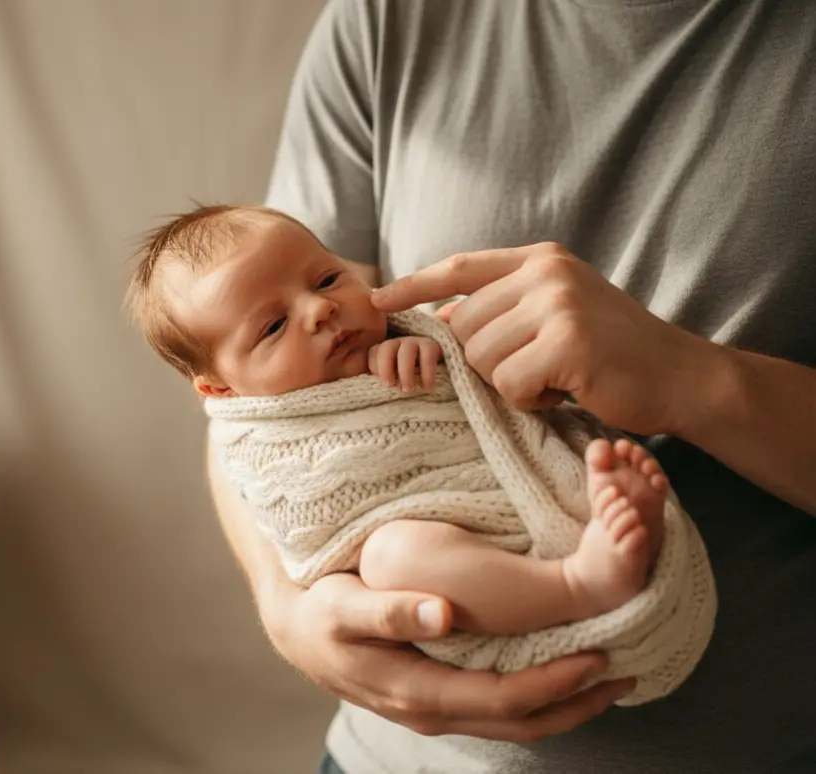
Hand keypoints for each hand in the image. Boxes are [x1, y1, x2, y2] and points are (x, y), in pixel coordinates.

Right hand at [261, 572, 634, 741]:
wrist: (293, 631)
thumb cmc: (318, 612)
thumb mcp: (344, 605)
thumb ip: (390, 608)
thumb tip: (444, 613)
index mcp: (418, 692)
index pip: (504, 699)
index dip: (555, 684)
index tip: (597, 656)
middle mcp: (432, 712)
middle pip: (521, 722)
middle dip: (577, 702)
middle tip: (626, 672)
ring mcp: (435, 711)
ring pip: (513, 722)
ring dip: (563, 704)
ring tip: (607, 679)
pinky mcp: (436, 699)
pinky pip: (497, 708)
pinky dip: (536, 697)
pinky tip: (557, 674)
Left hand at [369, 336, 442, 391]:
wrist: (440, 370)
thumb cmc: (410, 378)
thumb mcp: (394, 378)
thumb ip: (381, 380)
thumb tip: (369, 388)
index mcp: (386, 349)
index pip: (374, 352)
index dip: (374, 366)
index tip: (381, 384)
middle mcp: (399, 343)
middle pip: (387, 347)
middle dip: (386, 367)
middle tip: (390, 386)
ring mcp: (416, 342)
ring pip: (407, 350)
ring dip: (406, 371)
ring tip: (408, 390)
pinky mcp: (432, 346)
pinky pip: (428, 356)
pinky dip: (427, 372)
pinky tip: (428, 387)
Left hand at [371, 243, 716, 435]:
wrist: (682, 377)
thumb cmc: (613, 353)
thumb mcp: (555, 314)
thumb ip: (503, 308)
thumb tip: (438, 318)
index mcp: (540, 259)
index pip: (459, 267)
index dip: (413, 285)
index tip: (376, 298)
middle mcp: (547, 273)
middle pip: (463, 327)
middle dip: (487, 362)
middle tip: (536, 369)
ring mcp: (558, 304)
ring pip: (481, 359)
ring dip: (511, 383)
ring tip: (556, 378)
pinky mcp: (568, 342)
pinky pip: (509, 384)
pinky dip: (531, 400)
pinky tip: (566, 391)